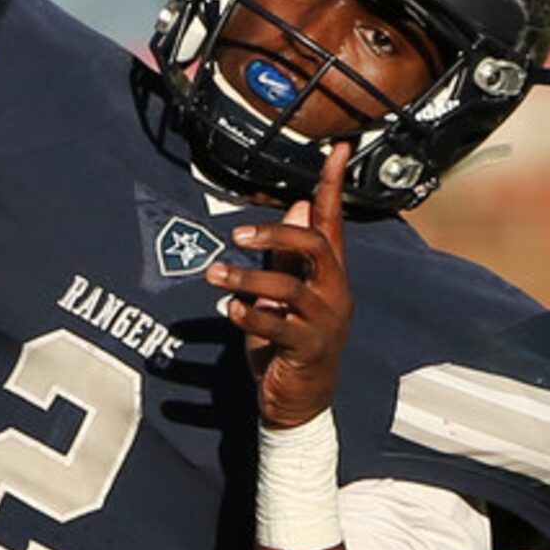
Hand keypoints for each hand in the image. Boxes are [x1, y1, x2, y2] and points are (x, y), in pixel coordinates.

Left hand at [210, 143, 352, 428]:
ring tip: (213, 275)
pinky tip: (230, 312)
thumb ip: (290, 253)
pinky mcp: (307, 349)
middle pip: (316, 246)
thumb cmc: (290, 341)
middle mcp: (334, 292)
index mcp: (329, 274)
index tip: (336, 147)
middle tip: (235, 236)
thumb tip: (297, 205)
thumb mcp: (287, 292)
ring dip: (247, 278)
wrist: (301, 401)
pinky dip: (250, 315)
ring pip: (291, 287)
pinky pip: (278, 326)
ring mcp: (324, 321)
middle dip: (276, 234)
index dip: (333, 184)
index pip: (333, 220)